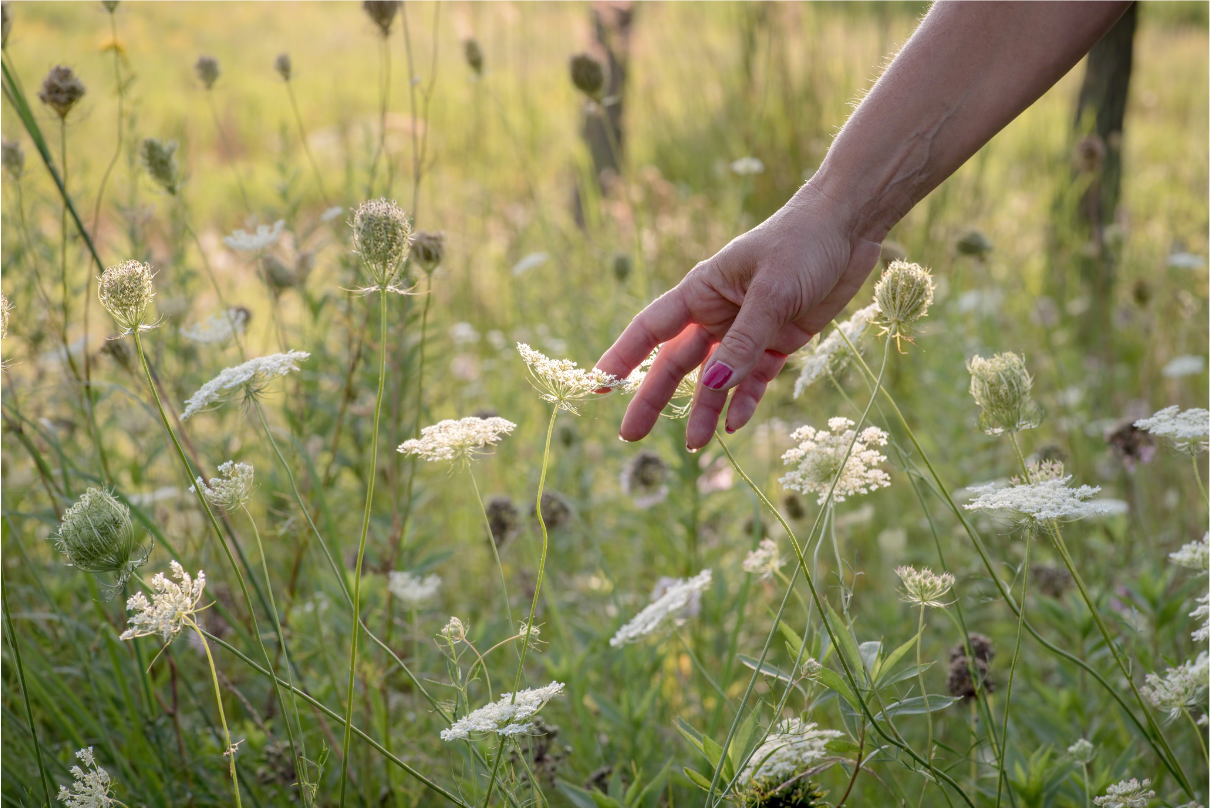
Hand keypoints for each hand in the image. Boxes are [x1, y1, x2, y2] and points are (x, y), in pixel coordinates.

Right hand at [596, 185, 882, 449]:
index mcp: (702, 290)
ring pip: (717, 379)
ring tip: (694, 446)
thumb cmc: (802, 243)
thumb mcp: (772, 292)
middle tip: (631, 435)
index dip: (623, 357)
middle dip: (655, 398)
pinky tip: (734, 426)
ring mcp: (748, 330)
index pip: (651, 329)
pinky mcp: (779, 342)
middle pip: (678, 363)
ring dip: (705, 411)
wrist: (849, 227)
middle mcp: (718, 313)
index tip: (599, 385)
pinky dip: (745, 401)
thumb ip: (743, 341)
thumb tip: (713, 387)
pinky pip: (755, 379)